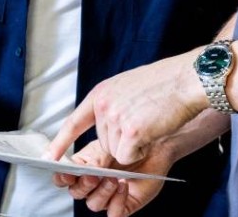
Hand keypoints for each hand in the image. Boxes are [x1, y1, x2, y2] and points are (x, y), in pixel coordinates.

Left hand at [46, 53, 204, 165]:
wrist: (189, 80)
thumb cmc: (167, 83)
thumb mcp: (129, 86)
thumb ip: (114, 103)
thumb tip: (107, 123)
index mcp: (101, 93)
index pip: (75, 121)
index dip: (61, 141)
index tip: (49, 157)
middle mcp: (103, 105)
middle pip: (105, 143)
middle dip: (124, 140)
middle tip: (144, 121)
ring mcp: (115, 119)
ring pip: (117, 153)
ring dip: (134, 146)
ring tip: (151, 123)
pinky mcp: (130, 132)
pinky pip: (128, 157)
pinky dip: (141, 152)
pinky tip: (153, 133)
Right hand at [53, 142, 175, 216]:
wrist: (152, 145)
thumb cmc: (128, 143)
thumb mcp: (103, 146)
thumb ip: (88, 159)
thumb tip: (78, 170)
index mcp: (82, 169)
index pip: (63, 179)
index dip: (62, 178)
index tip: (67, 174)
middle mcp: (93, 185)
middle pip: (77, 193)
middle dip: (84, 185)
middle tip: (94, 175)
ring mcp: (108, 196)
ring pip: (94, 204)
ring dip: (102, 192)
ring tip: (114, 178)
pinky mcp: (124, 204)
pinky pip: (114, 213)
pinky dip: (117, 202)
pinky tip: (123, 186)